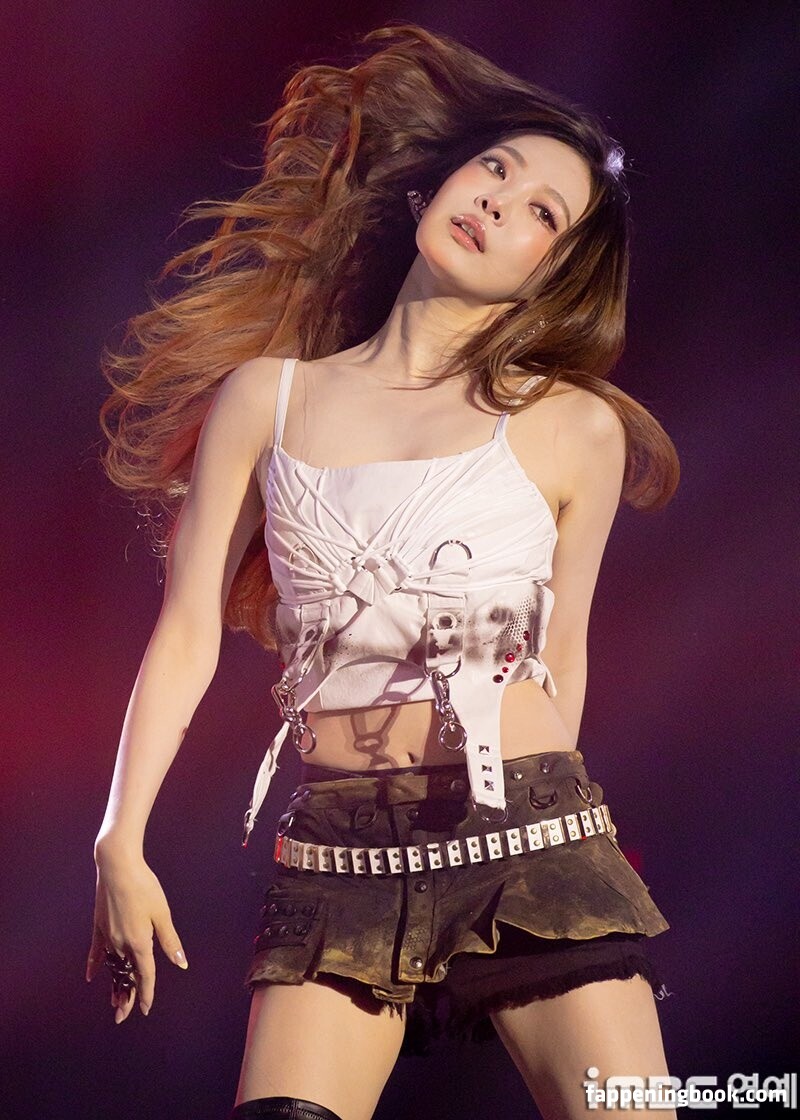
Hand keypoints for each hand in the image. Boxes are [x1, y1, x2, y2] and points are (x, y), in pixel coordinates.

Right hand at [86, 849, 188, 1023]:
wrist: (117, 867)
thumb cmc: (144, 887)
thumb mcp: (162, 914)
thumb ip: (170, 941)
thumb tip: (181, 963)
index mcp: (139, 942)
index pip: (145, 975)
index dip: (146, 993)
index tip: (146, 1008)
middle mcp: (121, 944)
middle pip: (125, 976)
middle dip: (125, 996)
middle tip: (122, 1016)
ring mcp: (107, 936)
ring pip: (111, 967)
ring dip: (113, 985)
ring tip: (113, 1001)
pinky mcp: (99, 927)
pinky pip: (97, 952)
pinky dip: (95, 964)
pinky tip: (91, 976)